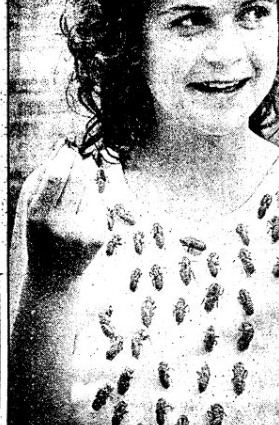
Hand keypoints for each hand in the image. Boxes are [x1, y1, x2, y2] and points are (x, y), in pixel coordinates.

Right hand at [26, 140, 106, 294]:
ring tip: (72, 199)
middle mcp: (62, 224)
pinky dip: (91, 203)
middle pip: (78, 179)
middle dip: (79, 164)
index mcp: (39, 216)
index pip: (55, 176)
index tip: (69, 148)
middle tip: (77, 157)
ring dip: (84, 184)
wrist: (54, 277)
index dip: (64, 157)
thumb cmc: (41, 236)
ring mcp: (84, 231)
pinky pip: (98, 205)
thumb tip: (63, 147)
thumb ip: (42, 178)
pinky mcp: (100, 235)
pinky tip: (81, 217)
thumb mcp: (32, 210)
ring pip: (90, 190)